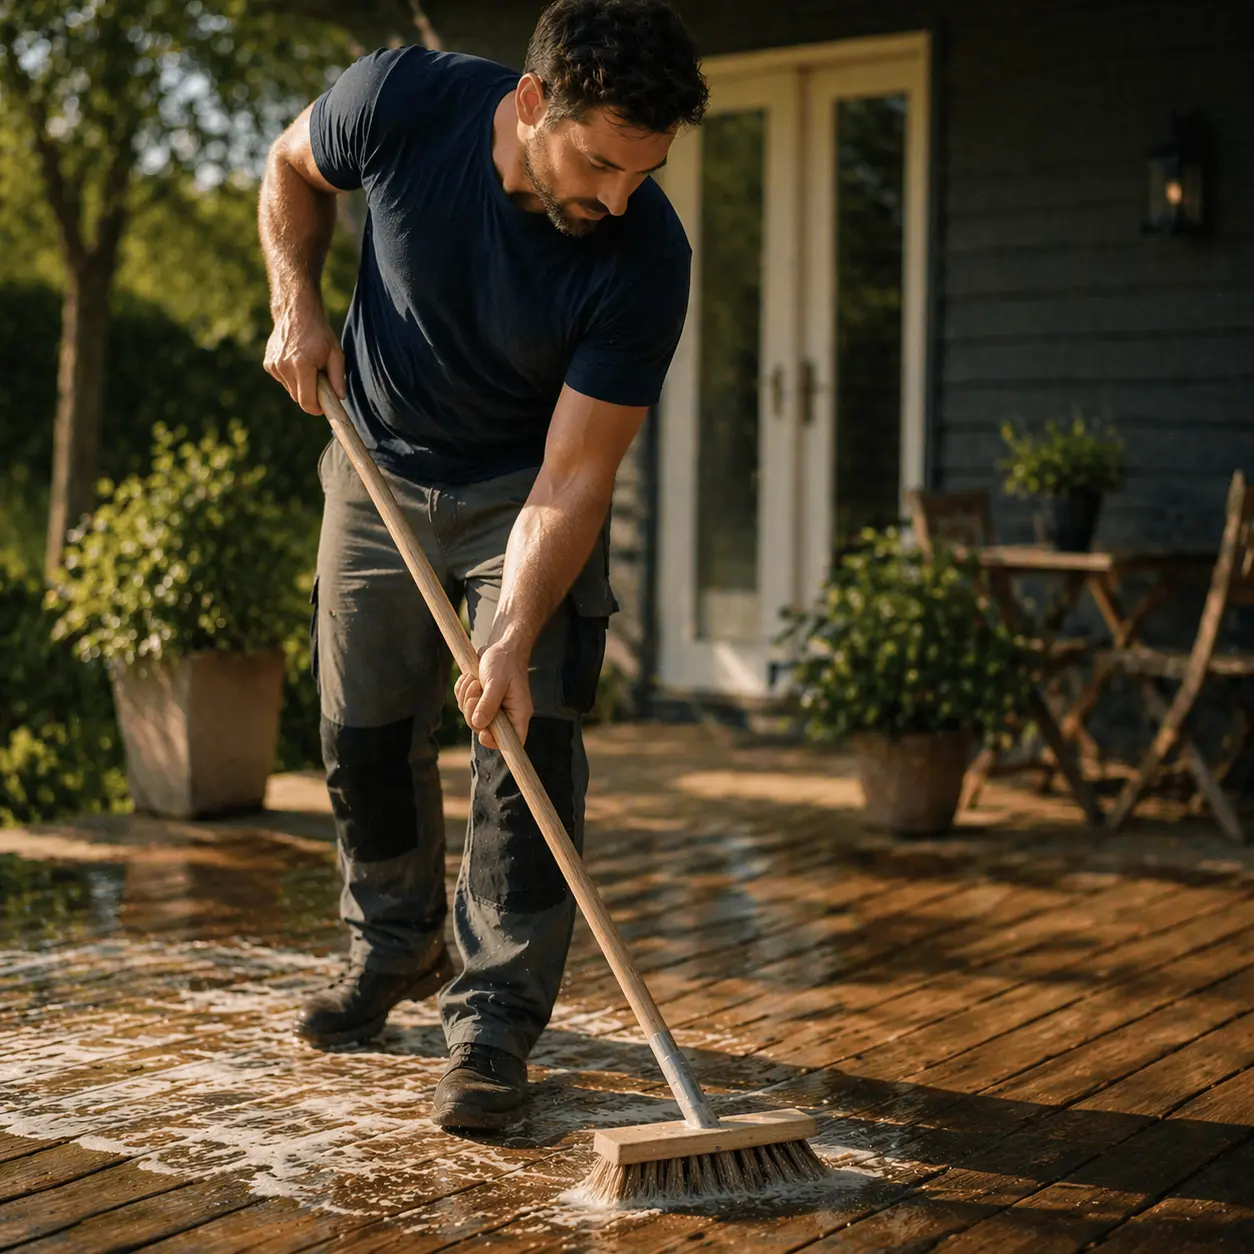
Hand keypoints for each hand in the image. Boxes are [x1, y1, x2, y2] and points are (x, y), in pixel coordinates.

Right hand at [263, 295, 345, 414]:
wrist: (296, 312)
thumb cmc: (319, 333)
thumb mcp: (336, 353)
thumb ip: (338, 377)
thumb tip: (340, 398)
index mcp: (302, 365)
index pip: (306, 402)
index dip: (316, 408)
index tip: (323, 407)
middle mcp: (284, 367)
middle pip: (298, 398)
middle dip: (310, 395)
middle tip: (320, 382)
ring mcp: (273, 365)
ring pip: (290, 390)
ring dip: (301, 386)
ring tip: (308, 366)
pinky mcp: (268, 364)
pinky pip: (283, 381)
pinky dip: (291, 377)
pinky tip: (297, 361)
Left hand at [455, 643, 532, 750]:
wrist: (501, 646)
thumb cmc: (505, 662)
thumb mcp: (496, 682)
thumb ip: (488, 704)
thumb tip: (478, 724)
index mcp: (518, 713)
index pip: (512, 741)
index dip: (497, 743)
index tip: (483, 734)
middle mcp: (506, 714)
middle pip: (484, 729)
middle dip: (473, 711)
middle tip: (475, 691)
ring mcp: (493, 708)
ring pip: (471, 717)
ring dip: (466, 697)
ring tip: (473, 679)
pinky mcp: (481, 701)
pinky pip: (464, 705)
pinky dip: (462, 692)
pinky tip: (469, 677)